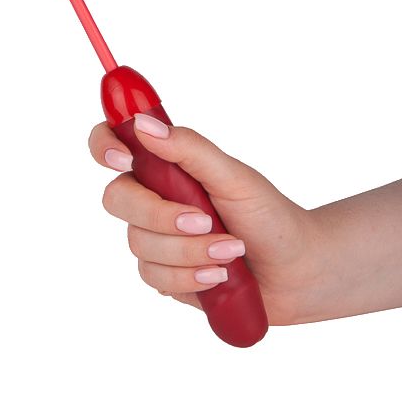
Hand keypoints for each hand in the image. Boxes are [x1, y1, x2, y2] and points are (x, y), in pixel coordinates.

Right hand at [89, 117, 322, 325]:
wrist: (297, 272)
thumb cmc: (269, 216)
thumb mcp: (234, 176)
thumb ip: (189, 149)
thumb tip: (142, 124)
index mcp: (165, 164)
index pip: (112, 142)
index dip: (104, 146)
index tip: (123, 159)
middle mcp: (153, 197)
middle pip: (117, 199)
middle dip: (159, 215)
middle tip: (204, 220)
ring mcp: (156, 237)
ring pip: (138, 244)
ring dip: (187, 250)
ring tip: (230, 252)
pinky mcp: (164, 275)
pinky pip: (154, 277)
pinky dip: (189, 277)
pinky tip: (218, 275)